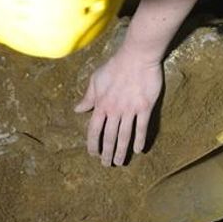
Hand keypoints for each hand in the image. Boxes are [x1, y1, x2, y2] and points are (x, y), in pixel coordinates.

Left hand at [74, 50, 162, 165]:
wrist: (137, 57)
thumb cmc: (115, 66)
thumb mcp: (96, 79)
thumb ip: (88, 97)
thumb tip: (77, 110)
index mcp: (101, 105)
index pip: (94, 130)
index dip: (93, 144)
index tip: (93, 154)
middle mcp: (114, 111)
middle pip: (109, 137)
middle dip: (107, 153)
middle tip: (107, 164)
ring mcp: (130, 110)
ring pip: (124, 136)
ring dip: (121, 151)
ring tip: (120, 162)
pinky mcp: (145, 107)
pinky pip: (142, 127)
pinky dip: (140, 140)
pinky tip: (139, 149)